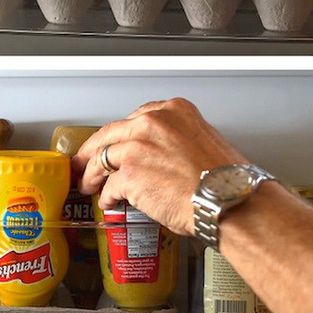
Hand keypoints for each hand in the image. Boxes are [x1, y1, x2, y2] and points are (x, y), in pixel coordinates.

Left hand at [73, 98, 244, 235]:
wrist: (229, 200)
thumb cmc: (225, 181)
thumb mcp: (203, 142)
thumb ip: (176, 140)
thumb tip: (160, 157)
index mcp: (173, 110)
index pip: (135, 118)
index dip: (120, 135)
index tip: (114, 143)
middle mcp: (152, 122)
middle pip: (110, 133)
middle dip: (93, 149)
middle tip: (84, 159)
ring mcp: (138, 146)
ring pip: (103, 157)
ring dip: (92, 173)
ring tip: (87, 183)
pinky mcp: (130, 174)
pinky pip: (109, 184)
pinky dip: (106, 195)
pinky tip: (108, 202)